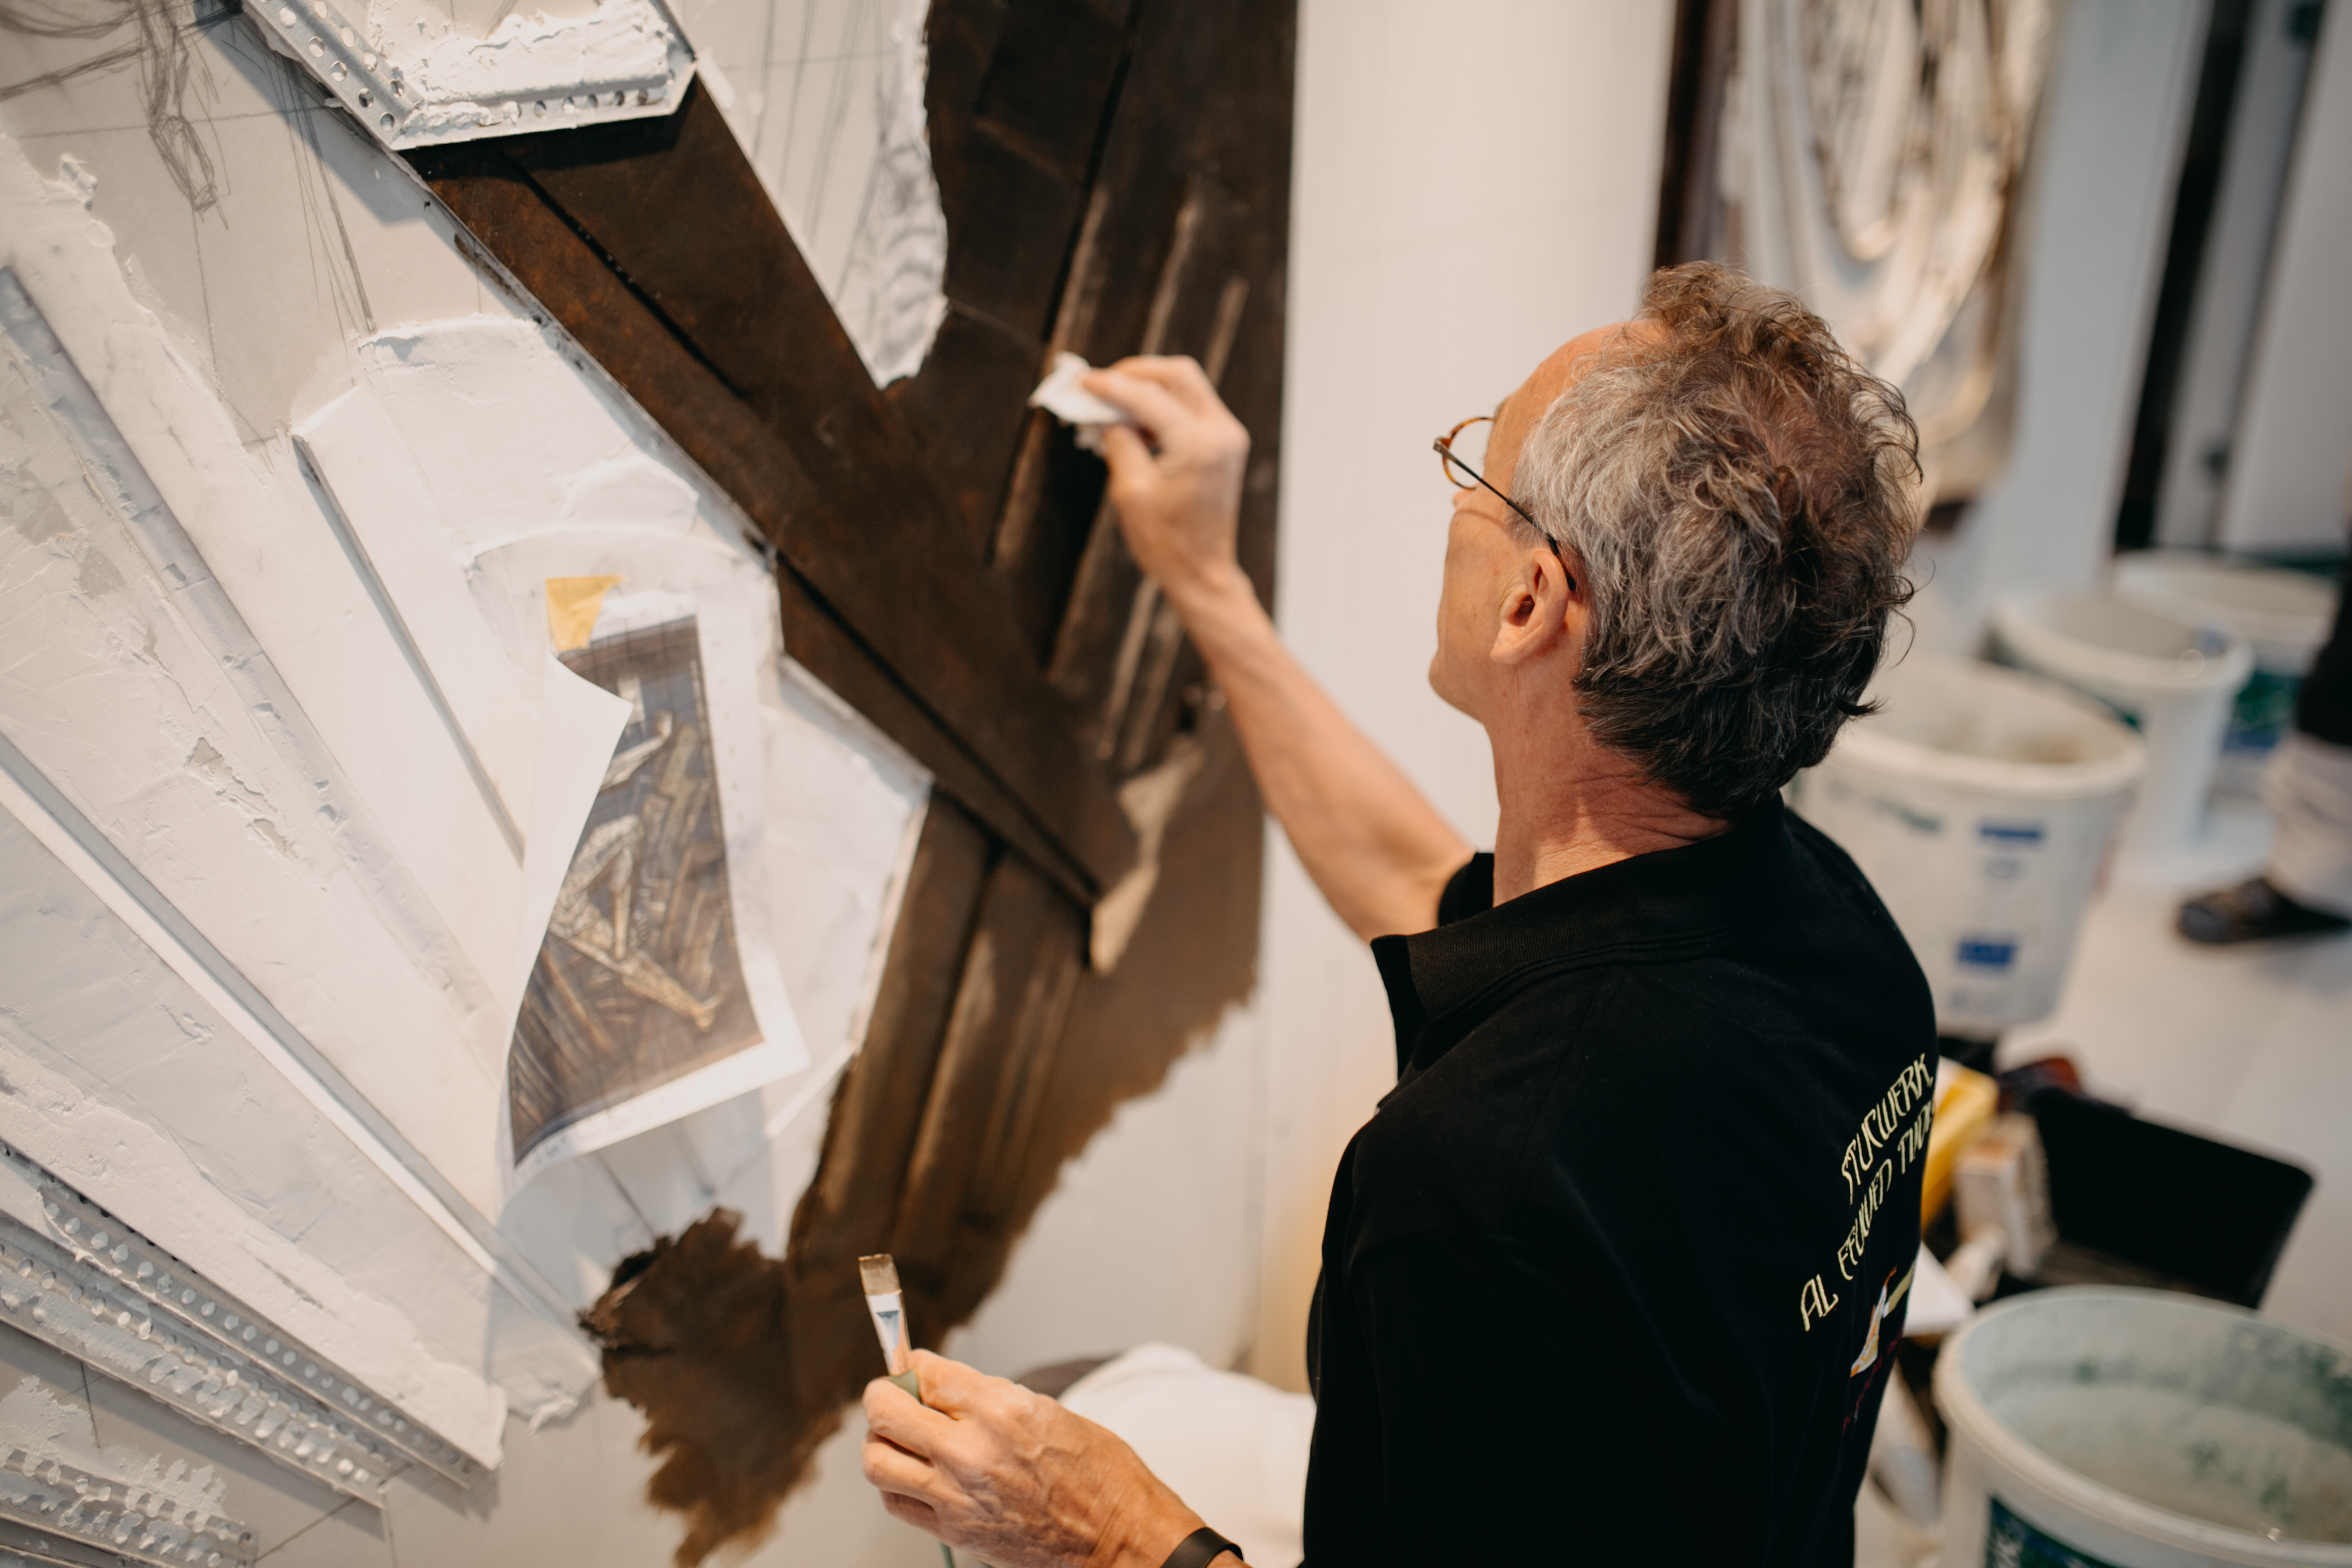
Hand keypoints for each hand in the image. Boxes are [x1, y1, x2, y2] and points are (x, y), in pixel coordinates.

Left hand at [861, 1351, 1210, 1567]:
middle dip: (883, 1396)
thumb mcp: (1048, 1411)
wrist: (1118, 1539)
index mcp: (1002, 1409)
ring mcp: (957, 1496)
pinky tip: (918, 1475)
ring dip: (882, 1442)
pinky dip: (896, 1483)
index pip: (926, 1373)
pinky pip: (896, 1501)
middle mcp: (971, 1450)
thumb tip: (939, 1386)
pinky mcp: (954, 1532)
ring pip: (877, 1460)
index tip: (915, 1369)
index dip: (913, 1366)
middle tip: (896, 1397)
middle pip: (885, 1411)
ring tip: (905, 1439)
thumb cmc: (1098, 1472)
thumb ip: (988, 1397)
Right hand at [1081, 357, 1251, 612]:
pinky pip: (1192, 407)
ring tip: (1113, 406)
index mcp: (1198, 444)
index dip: (1111, 385)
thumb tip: (1104, 410)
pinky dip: (1163, 405)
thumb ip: (1119, 440)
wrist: (1202, 572)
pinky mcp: (1226, 444)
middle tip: (1101, 385)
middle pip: (1178, 374)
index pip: (1148, 396)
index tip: (1083, 381)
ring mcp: (1228, 436)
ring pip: (1187, 386)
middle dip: (1136, 373)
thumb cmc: (1164, 541)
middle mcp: (1221, 432)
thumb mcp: (1130, 489)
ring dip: (1149, 388)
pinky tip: (1135, 422)